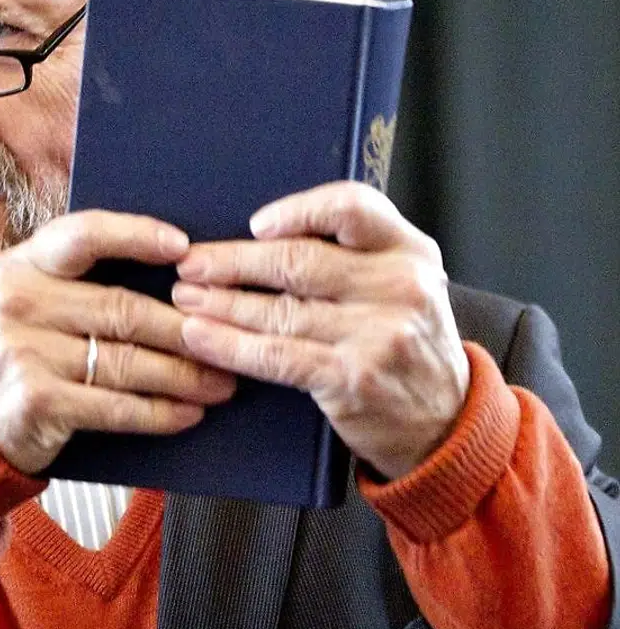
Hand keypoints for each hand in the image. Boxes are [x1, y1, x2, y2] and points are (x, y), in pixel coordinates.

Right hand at [0, 210, 237, 474]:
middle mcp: (17, 302)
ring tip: (220, 382)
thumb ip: (75, 282)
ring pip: (126, 361)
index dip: (138, 236)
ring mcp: (23, 352)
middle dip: (184, 328)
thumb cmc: (14, 354)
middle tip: (226, 338)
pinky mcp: (36, 401)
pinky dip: (159, 412)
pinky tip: (187, 413)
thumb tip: (173, 279)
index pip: (84, 235)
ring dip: (183, 375)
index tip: (185, 248)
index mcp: (18, 266)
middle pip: (122, 308)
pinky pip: (115, 406)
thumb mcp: (25, 302)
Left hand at [172, 181, 469, 479]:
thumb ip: (353, 253)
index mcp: (410, 250)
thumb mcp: (400, 284)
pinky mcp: (353, 378)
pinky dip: (230, 345)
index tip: (255, 223)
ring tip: (184, 298)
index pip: (353, 207)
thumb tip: (261, 234)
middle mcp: (400, 286)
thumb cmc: (404, 341)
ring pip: (280, 310)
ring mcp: (379, 333)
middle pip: (299, 260)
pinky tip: (200, 336)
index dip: (297, 210)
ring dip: (220, 303)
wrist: (445, 421)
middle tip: (190, 263)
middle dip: (233, 262)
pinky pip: (276, 355)